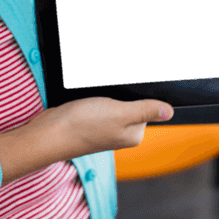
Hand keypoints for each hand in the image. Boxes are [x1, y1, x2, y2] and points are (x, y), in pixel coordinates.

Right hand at [30, 96, 172, 158]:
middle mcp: (121, 132)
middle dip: (122, 91)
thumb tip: (169, 111)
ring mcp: (105, 127)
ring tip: (99, 92)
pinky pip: (100, 103)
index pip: (148, 105)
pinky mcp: (90, 120)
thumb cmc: (82, 126)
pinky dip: (97, 96)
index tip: (129, 86)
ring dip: (109, 92)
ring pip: (114, 101)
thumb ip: (145, 110)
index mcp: (134, 134)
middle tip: (110, 90)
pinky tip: (90, 96)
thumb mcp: (120, 113)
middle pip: (131, 102)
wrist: (49, 133)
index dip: (140, 92)